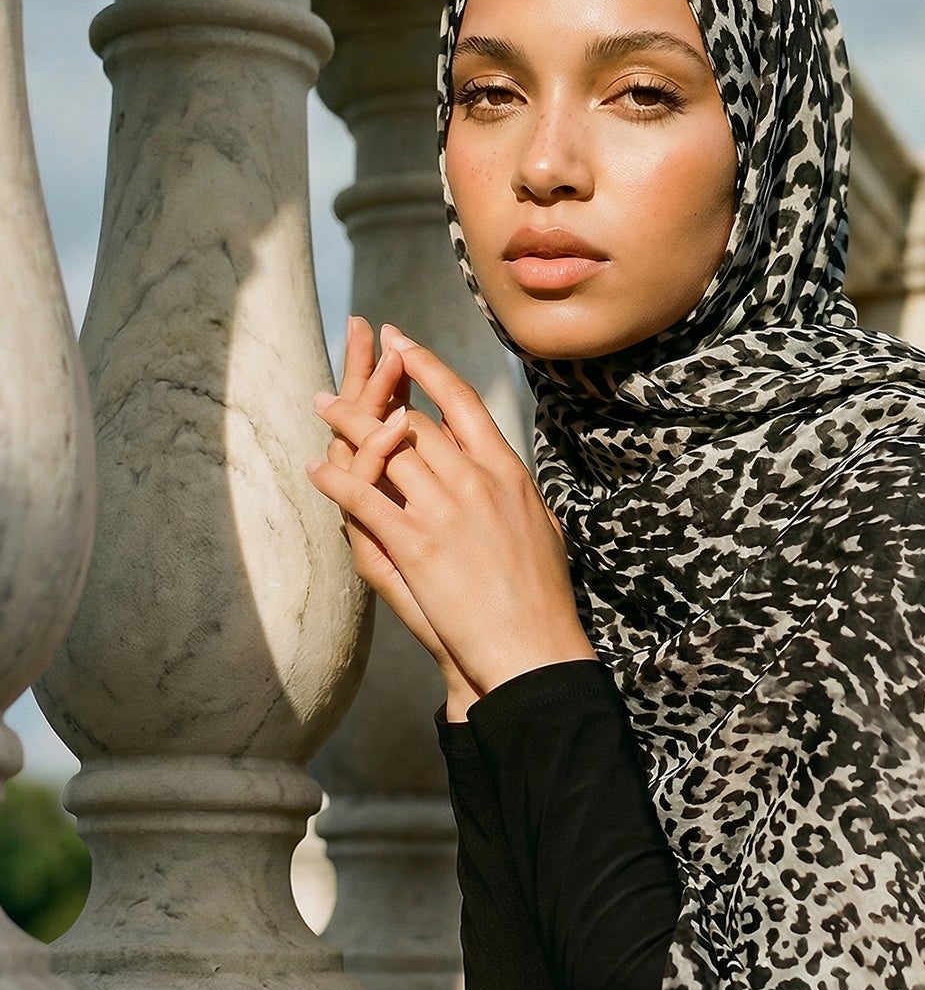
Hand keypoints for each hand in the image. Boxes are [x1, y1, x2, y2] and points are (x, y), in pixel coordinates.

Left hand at [305, 321, 596, 698]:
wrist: (533, 646)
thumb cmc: (543, 595)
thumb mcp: (541, 526)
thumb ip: (511, 490)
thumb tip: (498, 466)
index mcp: (507, 471)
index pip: (460, 400)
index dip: (425, 365)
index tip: (399, 343)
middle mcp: (474, 480)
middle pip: (414, 419)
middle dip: (374, 391)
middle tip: (345, 376)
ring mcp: (443, 510)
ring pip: (383, 447)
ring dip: (345, 422)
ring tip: (321, 404)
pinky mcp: (415, 544)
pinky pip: (363, 498)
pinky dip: (335, 479)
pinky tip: (317, 468)